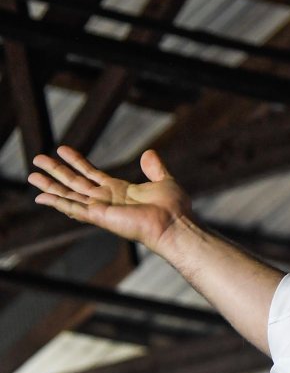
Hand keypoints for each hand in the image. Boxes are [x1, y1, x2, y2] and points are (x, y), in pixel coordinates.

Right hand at [30, 147, 191, 252]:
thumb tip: (149, 152)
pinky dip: (57, 202)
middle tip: (37, 159)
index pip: (91, 173)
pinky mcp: (99, 216)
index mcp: (119, 190)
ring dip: (50, 185)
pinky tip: (41, 197)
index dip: (76, 161)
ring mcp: (101, 208)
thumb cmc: (173, 208)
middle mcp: (106, 199)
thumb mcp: (163, 181)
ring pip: (69, 193)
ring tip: (31, 175)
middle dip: (56, 171)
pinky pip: (74, 208)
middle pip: (75, 182)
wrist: (175, 223)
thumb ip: (154, 168)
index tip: (62, 149)